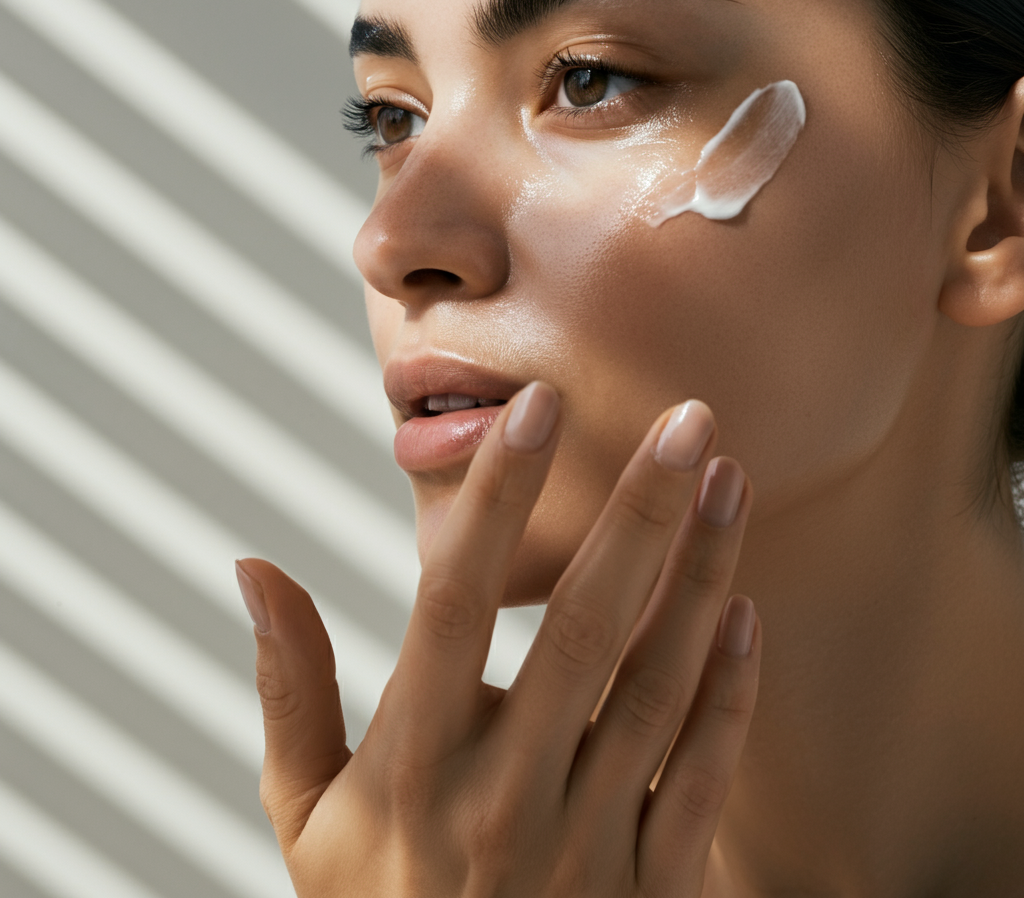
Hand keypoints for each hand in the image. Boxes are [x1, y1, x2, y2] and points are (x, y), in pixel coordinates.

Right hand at [236, 382, 759, 896]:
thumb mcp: (307, 815)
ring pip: (658, 686)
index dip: (494, 500)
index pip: (453, 603)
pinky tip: (747, 611)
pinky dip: (730, 691)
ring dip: (701, 576)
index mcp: (411, 762)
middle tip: (689, 418)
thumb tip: (254, 568)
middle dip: (640, 513)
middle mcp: (501, 796)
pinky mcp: (650, 892)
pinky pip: (700, 776)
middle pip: (582, 628)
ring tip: (730, 481)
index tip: (536, 408)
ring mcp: (584, 848)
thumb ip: (288, 687)